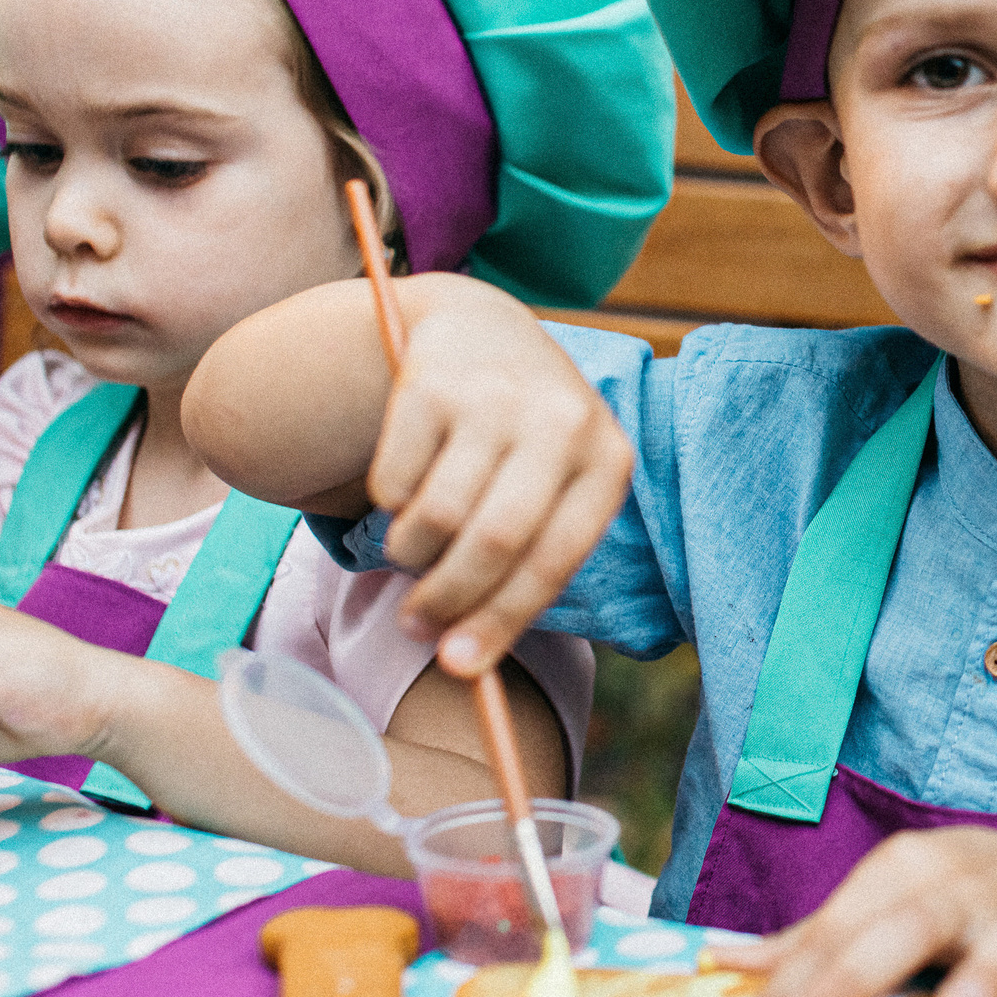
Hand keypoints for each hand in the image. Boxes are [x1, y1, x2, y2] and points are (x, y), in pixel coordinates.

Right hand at [365, 282, 633, 675]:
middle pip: (493, 541)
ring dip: (411, 556)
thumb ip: (528, 561)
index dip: (504, 620)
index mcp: (608, 459)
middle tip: (416, 626)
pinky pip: (393, 483)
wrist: (481, 330)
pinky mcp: (431, 384)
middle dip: (447, 599)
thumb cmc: (526, 438)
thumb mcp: (556, 484)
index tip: (460, 667)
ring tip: (412, 552)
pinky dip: (388, 507)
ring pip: (436, 518)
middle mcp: (561, 422)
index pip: (556, 559)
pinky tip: (403, 493)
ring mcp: (496, 397)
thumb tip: (465, 661)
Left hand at [705, 828, 996, 996]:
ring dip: (980, 981)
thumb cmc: (945, 902)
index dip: (788, 989)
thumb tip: (718, 962)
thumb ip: (809, 941)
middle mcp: (961, 891)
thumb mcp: (882, 903)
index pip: (836, 931)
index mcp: (904, 871)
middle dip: (852, 981)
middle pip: (904, 930)